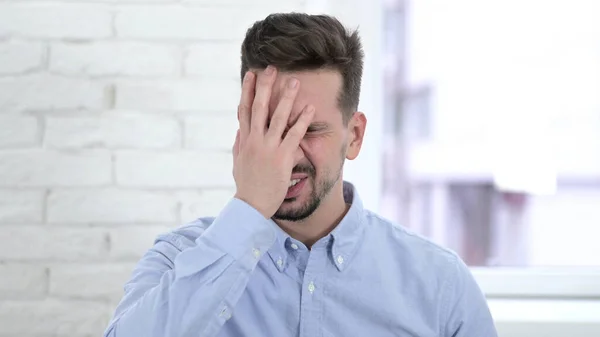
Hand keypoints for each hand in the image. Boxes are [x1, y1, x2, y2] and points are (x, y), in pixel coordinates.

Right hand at [232, 66, 314, 217]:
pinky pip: (294, 134)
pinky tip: (310, 108)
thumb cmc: (246, 186)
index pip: (244, 109)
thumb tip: (239, 130)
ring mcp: (268, 148)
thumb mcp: (238, 163)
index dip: (247, 90)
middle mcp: (255, 140)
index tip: (251, 74)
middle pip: (259, 107)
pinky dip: (302, 120)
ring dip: (286, 97)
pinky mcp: (282, 157)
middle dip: (265, 86)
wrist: (251, 206)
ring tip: (295, 81)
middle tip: (272, 68)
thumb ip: (239, 144)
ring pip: (277, 117)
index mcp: (244, 140)